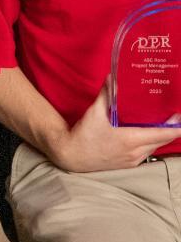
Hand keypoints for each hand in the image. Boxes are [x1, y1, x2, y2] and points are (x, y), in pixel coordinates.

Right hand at [52, 87, 180, 172]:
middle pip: (162, 141)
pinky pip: (146, 153)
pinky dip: (150, 143)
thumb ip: (106, 95)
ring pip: (154, 147)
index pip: (163, 134)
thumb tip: (113, 77)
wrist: (72, 155)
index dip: (176, 128)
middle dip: (170, 130)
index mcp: (131, 139)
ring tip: (161, 123)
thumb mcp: (95, 112)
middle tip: (174, 116)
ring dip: (160, 137)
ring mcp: (133, 160)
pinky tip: (145, 135)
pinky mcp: (129, 164)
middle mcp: (136, 152)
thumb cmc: (84, 134)